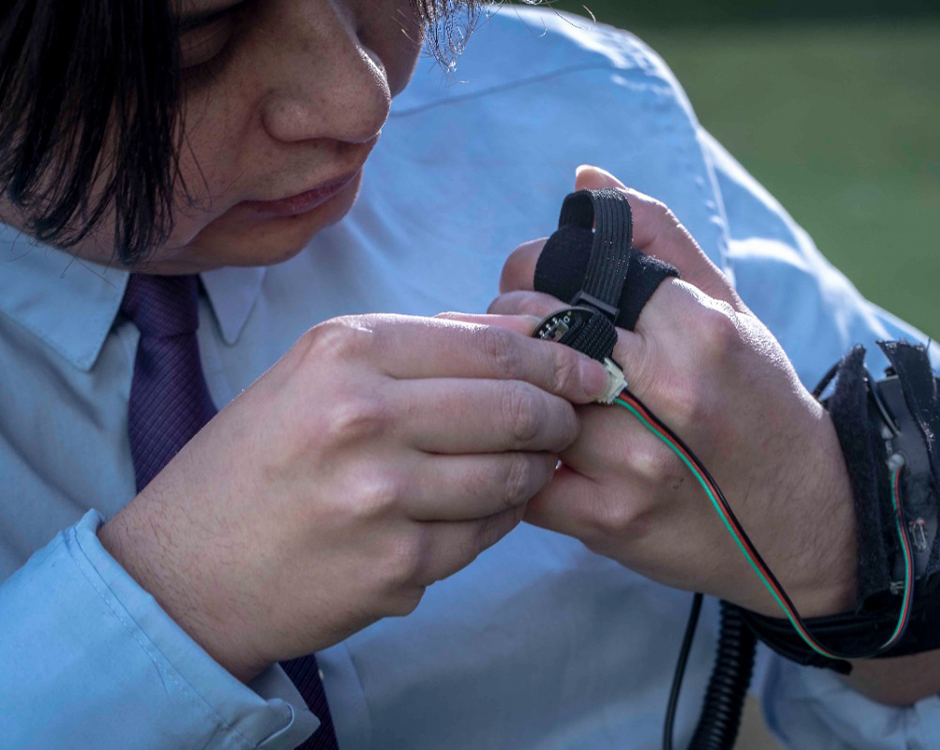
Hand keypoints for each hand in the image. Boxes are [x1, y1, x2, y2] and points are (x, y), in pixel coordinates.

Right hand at [99, 313, 612, 681]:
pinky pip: (488, 534)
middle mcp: (365, 418)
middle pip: (517, 408)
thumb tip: (529, 333)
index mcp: (347, 353)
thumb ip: (422, 346)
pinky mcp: (397, 565)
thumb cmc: (259, 461)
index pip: (494, 346)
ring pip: (513, 476)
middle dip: (563, 414)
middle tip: (572, 420)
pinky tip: (489, 507)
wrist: (187, 569)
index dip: (560, 357)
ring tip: (531, 464)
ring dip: (537, 470)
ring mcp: (383, 497)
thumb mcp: (319, 372)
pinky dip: (503, 518)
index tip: (590, 367)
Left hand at [489, 167, 858, 618]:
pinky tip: (539, 447)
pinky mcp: (606, 521)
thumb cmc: (759, 403)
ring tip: (530, 388)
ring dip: (513, 392)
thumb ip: (658, 240)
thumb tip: (586, 180)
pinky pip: (523, 475)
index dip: (533, 271)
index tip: (537, 286)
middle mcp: (667, 394)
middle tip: (524, 336)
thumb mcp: (728, 309)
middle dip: (514, 326)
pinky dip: (518, 457)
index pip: (569, 273)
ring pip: (524, 402)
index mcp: (697, 331)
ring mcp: (635, 464)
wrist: (802, 521)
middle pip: (537, 330)